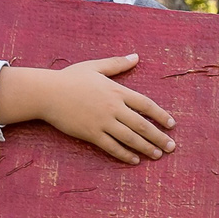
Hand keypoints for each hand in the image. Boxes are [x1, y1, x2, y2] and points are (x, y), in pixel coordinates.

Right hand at [2, 54, 177, 162]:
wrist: (46, 93)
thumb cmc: (69, 78)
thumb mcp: (95, 67)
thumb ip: (117, 64)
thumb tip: (136, 56)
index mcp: (117, 91)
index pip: (146, 104)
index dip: (161, 115)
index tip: (172, 124)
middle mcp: (113, 108)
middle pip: (142, 125)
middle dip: (159, 137)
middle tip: (172, 146)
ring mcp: (102, 122)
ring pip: (130, 138)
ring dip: (147, 148)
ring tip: (158, 155)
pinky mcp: (91, 134)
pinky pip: (112, 147)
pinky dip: (125, 155)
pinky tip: (135, 160)